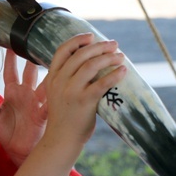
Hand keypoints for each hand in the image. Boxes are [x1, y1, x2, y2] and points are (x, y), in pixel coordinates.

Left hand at [0, 50, 47, 165]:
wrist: (19, 151)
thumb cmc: (6, 134)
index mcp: (12, 93)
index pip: (11, 70)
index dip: (10, 58)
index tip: (10, 43)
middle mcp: (26, 93)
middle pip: (30, 71)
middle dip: (33, 57)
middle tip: (37, 42)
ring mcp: (37, 101)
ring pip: (45, 81)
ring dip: (49, 71)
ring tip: (55, 57)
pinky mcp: (45, 112)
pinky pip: (52, 100)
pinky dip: (58, 92)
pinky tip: (63, 83)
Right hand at [42, 33, 126, 148]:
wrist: (61, 139)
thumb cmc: (64, 116)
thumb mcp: (58, 93)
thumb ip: (67, 78)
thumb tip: (90, 62)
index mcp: (52, 77)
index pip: (62, 50)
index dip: (77, 40)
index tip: (91, 36)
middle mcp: (60, 81)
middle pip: (80, 55)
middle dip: (100, 46)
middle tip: (114, 45)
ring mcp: (71, 91)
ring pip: (91, 65)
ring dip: (109, 58)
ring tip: (121, 57)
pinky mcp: (84, 102)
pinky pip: (102, 84)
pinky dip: (114, 75)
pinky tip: (123, 71)